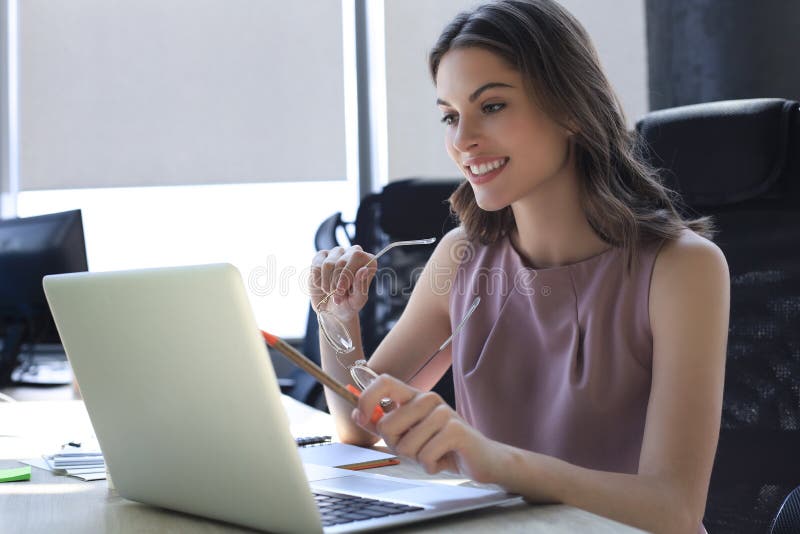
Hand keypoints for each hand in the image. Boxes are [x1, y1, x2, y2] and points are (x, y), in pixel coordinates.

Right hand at [309, 246, 377, 321]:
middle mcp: (353, 253)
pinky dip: (317, 279)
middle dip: (336, 283)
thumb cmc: (348, 304)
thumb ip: (361, 286)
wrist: (330, 310)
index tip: (341, 290)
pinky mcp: (322, 256)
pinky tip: (321, 285)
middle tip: (336, 296)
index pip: (357, 257)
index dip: (347, 273)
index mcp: (368, 261)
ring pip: (328, 264)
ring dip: (327, 283)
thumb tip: (364, 269)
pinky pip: (316, 264)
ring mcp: (337, 253)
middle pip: (342, 261)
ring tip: (329, 292)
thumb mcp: (357, 301)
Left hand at [350, 374, 507, 482]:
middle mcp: (428, 399)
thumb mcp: (409, 436)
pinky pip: (425, 455)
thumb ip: (383, 424)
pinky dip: (430, 466)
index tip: (364, 418)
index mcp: (415, 397)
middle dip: (396, 446)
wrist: (482, 460)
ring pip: (405, 445)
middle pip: (387, 424)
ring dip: (416, 459)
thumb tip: (357, 413)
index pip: (384, 382)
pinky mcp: (455, 430)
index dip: (367, 399)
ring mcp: (443, 412)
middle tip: (416, 449)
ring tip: (433, 454)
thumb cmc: (442, 447)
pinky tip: (442, 461)